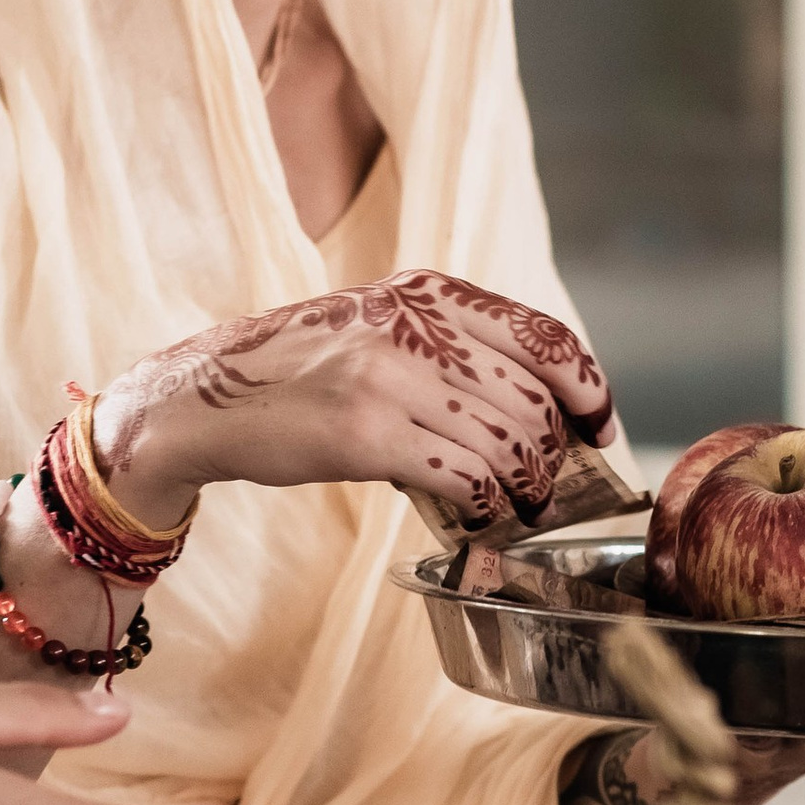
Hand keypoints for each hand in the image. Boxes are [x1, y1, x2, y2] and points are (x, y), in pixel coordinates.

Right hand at [92, 270, 614, 530]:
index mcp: (426, 292)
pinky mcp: (364, 433)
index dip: (587, 386)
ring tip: (519, 506)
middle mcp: (413, 324)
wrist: (206, 398)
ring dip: (523, 486)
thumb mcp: (379, 326)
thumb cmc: (299, 373)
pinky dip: (484, 502)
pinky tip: (479, 512)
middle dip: (552, 452)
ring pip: (503, 440)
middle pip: (531, 397)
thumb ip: (448, 347)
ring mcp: (388, 376)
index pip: (542, 336)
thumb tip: (535, 408)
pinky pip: (461, 475)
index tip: (599, 425)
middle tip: (550, 485)